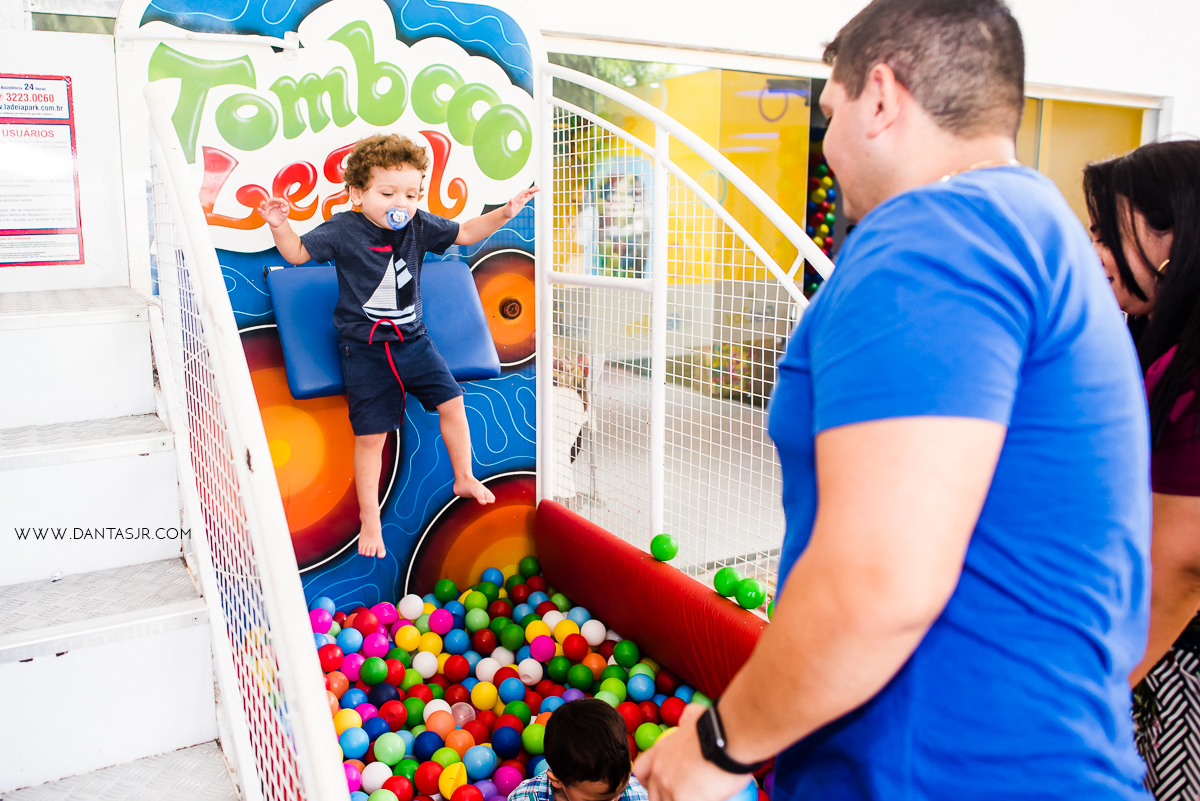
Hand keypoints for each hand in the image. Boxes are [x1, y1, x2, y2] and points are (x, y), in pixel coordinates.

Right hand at [258, 197, 289, 227]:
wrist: (279, 223)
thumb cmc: (282, 215)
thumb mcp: (286, 212)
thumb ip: (286, 209)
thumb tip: (283, 208)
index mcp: (277, 203)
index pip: (279, 200)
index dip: (282, 201)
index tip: (286, 204)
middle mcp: (271, 204)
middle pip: (271, 201)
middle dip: (273, 200)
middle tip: (276, 199)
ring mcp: (267, 209)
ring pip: (264, 205)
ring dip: (263, 204)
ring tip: (263, 202)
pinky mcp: (264, 214)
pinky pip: (261, 212)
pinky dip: (260, 210)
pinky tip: (259, 209)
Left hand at [503, 185, 539, 218]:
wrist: (506, 213)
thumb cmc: (507, 211)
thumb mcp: (509, 208)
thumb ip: (510, 203)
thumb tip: (510, 199)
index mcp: (517, 199)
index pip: (523, 193)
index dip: (528, 191)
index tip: (533, 190)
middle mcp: (519, 198)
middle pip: (526, 192)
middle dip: (532, 189)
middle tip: (537, 186)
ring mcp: (521, 200)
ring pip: (527, 194)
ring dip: (532, 191)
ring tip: (538, 189)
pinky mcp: (522, 203)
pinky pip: (527, 198)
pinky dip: (530, 196)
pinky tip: (534, 194)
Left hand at [633, 704, 749, 800]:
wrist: (730, 737)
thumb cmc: (719, 726)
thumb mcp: (696, 716)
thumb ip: (687, 718)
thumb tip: (686, 718)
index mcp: (661, 750)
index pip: (641, 771)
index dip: (649, 781)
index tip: (660, 785)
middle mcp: (660, 770)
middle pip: (654, 795)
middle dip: (666, 797)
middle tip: (684, 794)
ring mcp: (670, 787)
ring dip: (683, 799)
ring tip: (702, 794)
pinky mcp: (683, 800)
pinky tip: (712, 798)